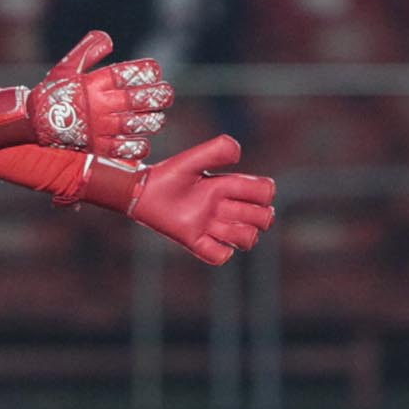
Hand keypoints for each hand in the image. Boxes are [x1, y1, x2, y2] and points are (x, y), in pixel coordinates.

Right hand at [0, 30, 173, 159]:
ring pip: (139, 125)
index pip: (128, 73)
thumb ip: (88, 51)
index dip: (147, 71)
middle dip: (159, 96)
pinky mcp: (99, 148)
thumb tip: (108, 39)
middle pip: (140, 99)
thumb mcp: (66, 67)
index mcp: (95, 83)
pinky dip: (139, 145)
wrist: (32, 124)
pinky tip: (142, 140)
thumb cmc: (52, 93)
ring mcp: (101, 128)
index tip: (156, 71)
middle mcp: (101, 105)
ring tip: (157, 117)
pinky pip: (127, 149)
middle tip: (166, 94)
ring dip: (153, 120)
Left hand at [85, 135, 276, 265]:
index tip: (237, 187)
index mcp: (229, 187)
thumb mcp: (192, 161)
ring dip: (238, 233)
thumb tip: (239, 151)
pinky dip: (218, 252)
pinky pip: (220, 256)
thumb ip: (215, 151)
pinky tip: (202, 238)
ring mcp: (213, 227)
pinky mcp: (197, 242)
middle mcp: (226, 208)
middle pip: (264, 218)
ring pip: (247, 239)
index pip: (265, 193)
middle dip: (255, 215)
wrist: (142, 192)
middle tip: (229, 207)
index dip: (261, 193)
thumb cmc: (168, 175)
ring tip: (217, 224)